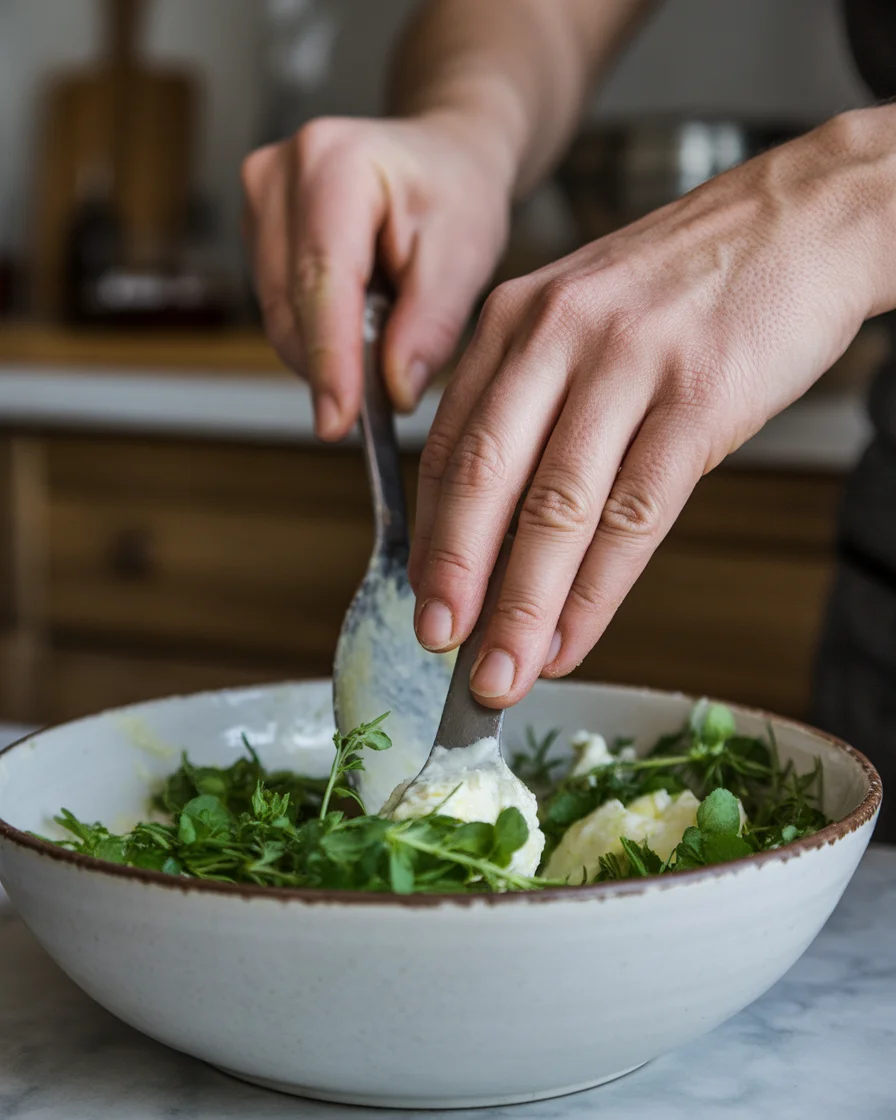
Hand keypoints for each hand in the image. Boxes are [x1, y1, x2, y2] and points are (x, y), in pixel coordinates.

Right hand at [241, 113, 513, 438]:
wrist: (439, 157)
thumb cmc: (454, 193)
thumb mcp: (464, 257)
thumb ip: (430, 328)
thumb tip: (393, 391)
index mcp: (334, 164)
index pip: (321, 282)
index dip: (329, 359)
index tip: (338, 420)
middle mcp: (277, 176)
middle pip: (290, 306)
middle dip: (336, 363)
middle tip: (390, 389)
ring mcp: (257, 202)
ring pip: (279, 317)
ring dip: (330, 348)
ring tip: (386, 325)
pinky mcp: (255, 231)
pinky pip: (279, 310)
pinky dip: (320, 333)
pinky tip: (361, 315)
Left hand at [409, 110, 895, 706]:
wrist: (802, 218)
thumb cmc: (688, 280)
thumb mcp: (581, 316)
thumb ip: (530, 399)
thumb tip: (495, 514)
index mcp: (512, 321)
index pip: (448, 446)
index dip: (430, 535)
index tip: (421, 598)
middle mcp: (555, 337)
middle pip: (484, 481)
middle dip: (454, 579)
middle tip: (437, 647)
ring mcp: (627, 365)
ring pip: (556, 512)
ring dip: (521, 607)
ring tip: (502, 673)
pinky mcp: (698, 397)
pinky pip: (634, 515)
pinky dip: (597, 592)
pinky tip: (574, 637)